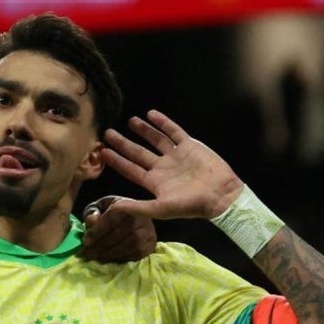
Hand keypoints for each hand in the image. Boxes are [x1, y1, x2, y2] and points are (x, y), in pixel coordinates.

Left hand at [80, 196, 156, 262]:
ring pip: (127, 246)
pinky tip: (109, 259)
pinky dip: (119, 258)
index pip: (111, 218)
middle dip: (100, 246)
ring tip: (95, 257)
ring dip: (108, 254)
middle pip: (118, 234)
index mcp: (127, 204)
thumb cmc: (114, 212)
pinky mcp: (151, 244)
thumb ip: (92, 212)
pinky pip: (134, 255)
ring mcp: (148, 231)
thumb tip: (91, 221)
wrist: (136, 215)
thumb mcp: (100, 206)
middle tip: (86, 253)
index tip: (85, 241)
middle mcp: (140, 217)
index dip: (97, 231)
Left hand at [100, 109, 244, 219]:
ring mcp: (176, 156)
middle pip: (138, 152)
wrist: (221, 196)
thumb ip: (137, 207)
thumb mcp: (161, 209)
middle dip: (123, 143)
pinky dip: (163, 123)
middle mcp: (162, 167)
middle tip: (108, 133)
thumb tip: (114, 207)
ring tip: (131, 121)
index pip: (130, 169)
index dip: (116, 160)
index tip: (103, 151)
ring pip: (156, 139)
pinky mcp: (190, 146)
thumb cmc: (191, 205)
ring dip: (143, 130)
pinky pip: (174, 131)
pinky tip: (152, 114)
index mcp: (154, 182)